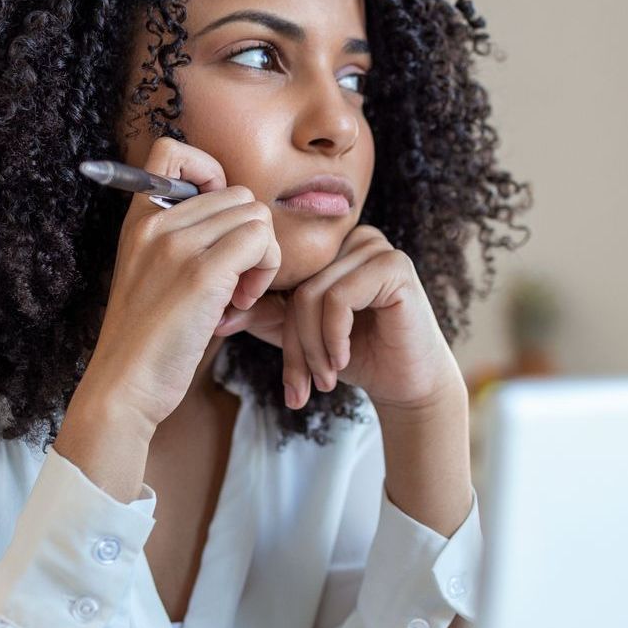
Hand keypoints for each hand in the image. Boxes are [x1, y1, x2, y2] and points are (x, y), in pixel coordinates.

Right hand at [81, 136, 281, 432]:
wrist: (123, 385)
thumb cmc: (146, 342)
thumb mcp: (152, 277)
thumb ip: (183, 244)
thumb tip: (241, 227)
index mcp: (138, 219)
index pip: (173, 150)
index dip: (209, 174)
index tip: (217, 226)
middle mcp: (155, 222)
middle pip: (236, 194)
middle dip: (248, 237)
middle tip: (234, 282)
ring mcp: (177, 244)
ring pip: (256, 215)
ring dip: (261, 257)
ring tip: (236, 296)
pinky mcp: (202, 272)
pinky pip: (260, 241)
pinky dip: (264, 272)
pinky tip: (239, 304)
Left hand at [213, 224, 462, 411]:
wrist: (409, 382)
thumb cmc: (356, 356)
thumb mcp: (300, 336)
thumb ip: (264, 317)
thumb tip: (218, 316)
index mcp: (328, 247)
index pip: (279, 277)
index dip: (268, 322)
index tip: (276, 372)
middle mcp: (351, 238)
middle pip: (295, 286)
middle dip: (294, 345)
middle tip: (300, 388)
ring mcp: (375, 247)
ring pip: (312, 294)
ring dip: (314, 348)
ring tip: (324, 379)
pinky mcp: (394, 266)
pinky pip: (339, 298)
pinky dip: (334, 337)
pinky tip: (343, 361)